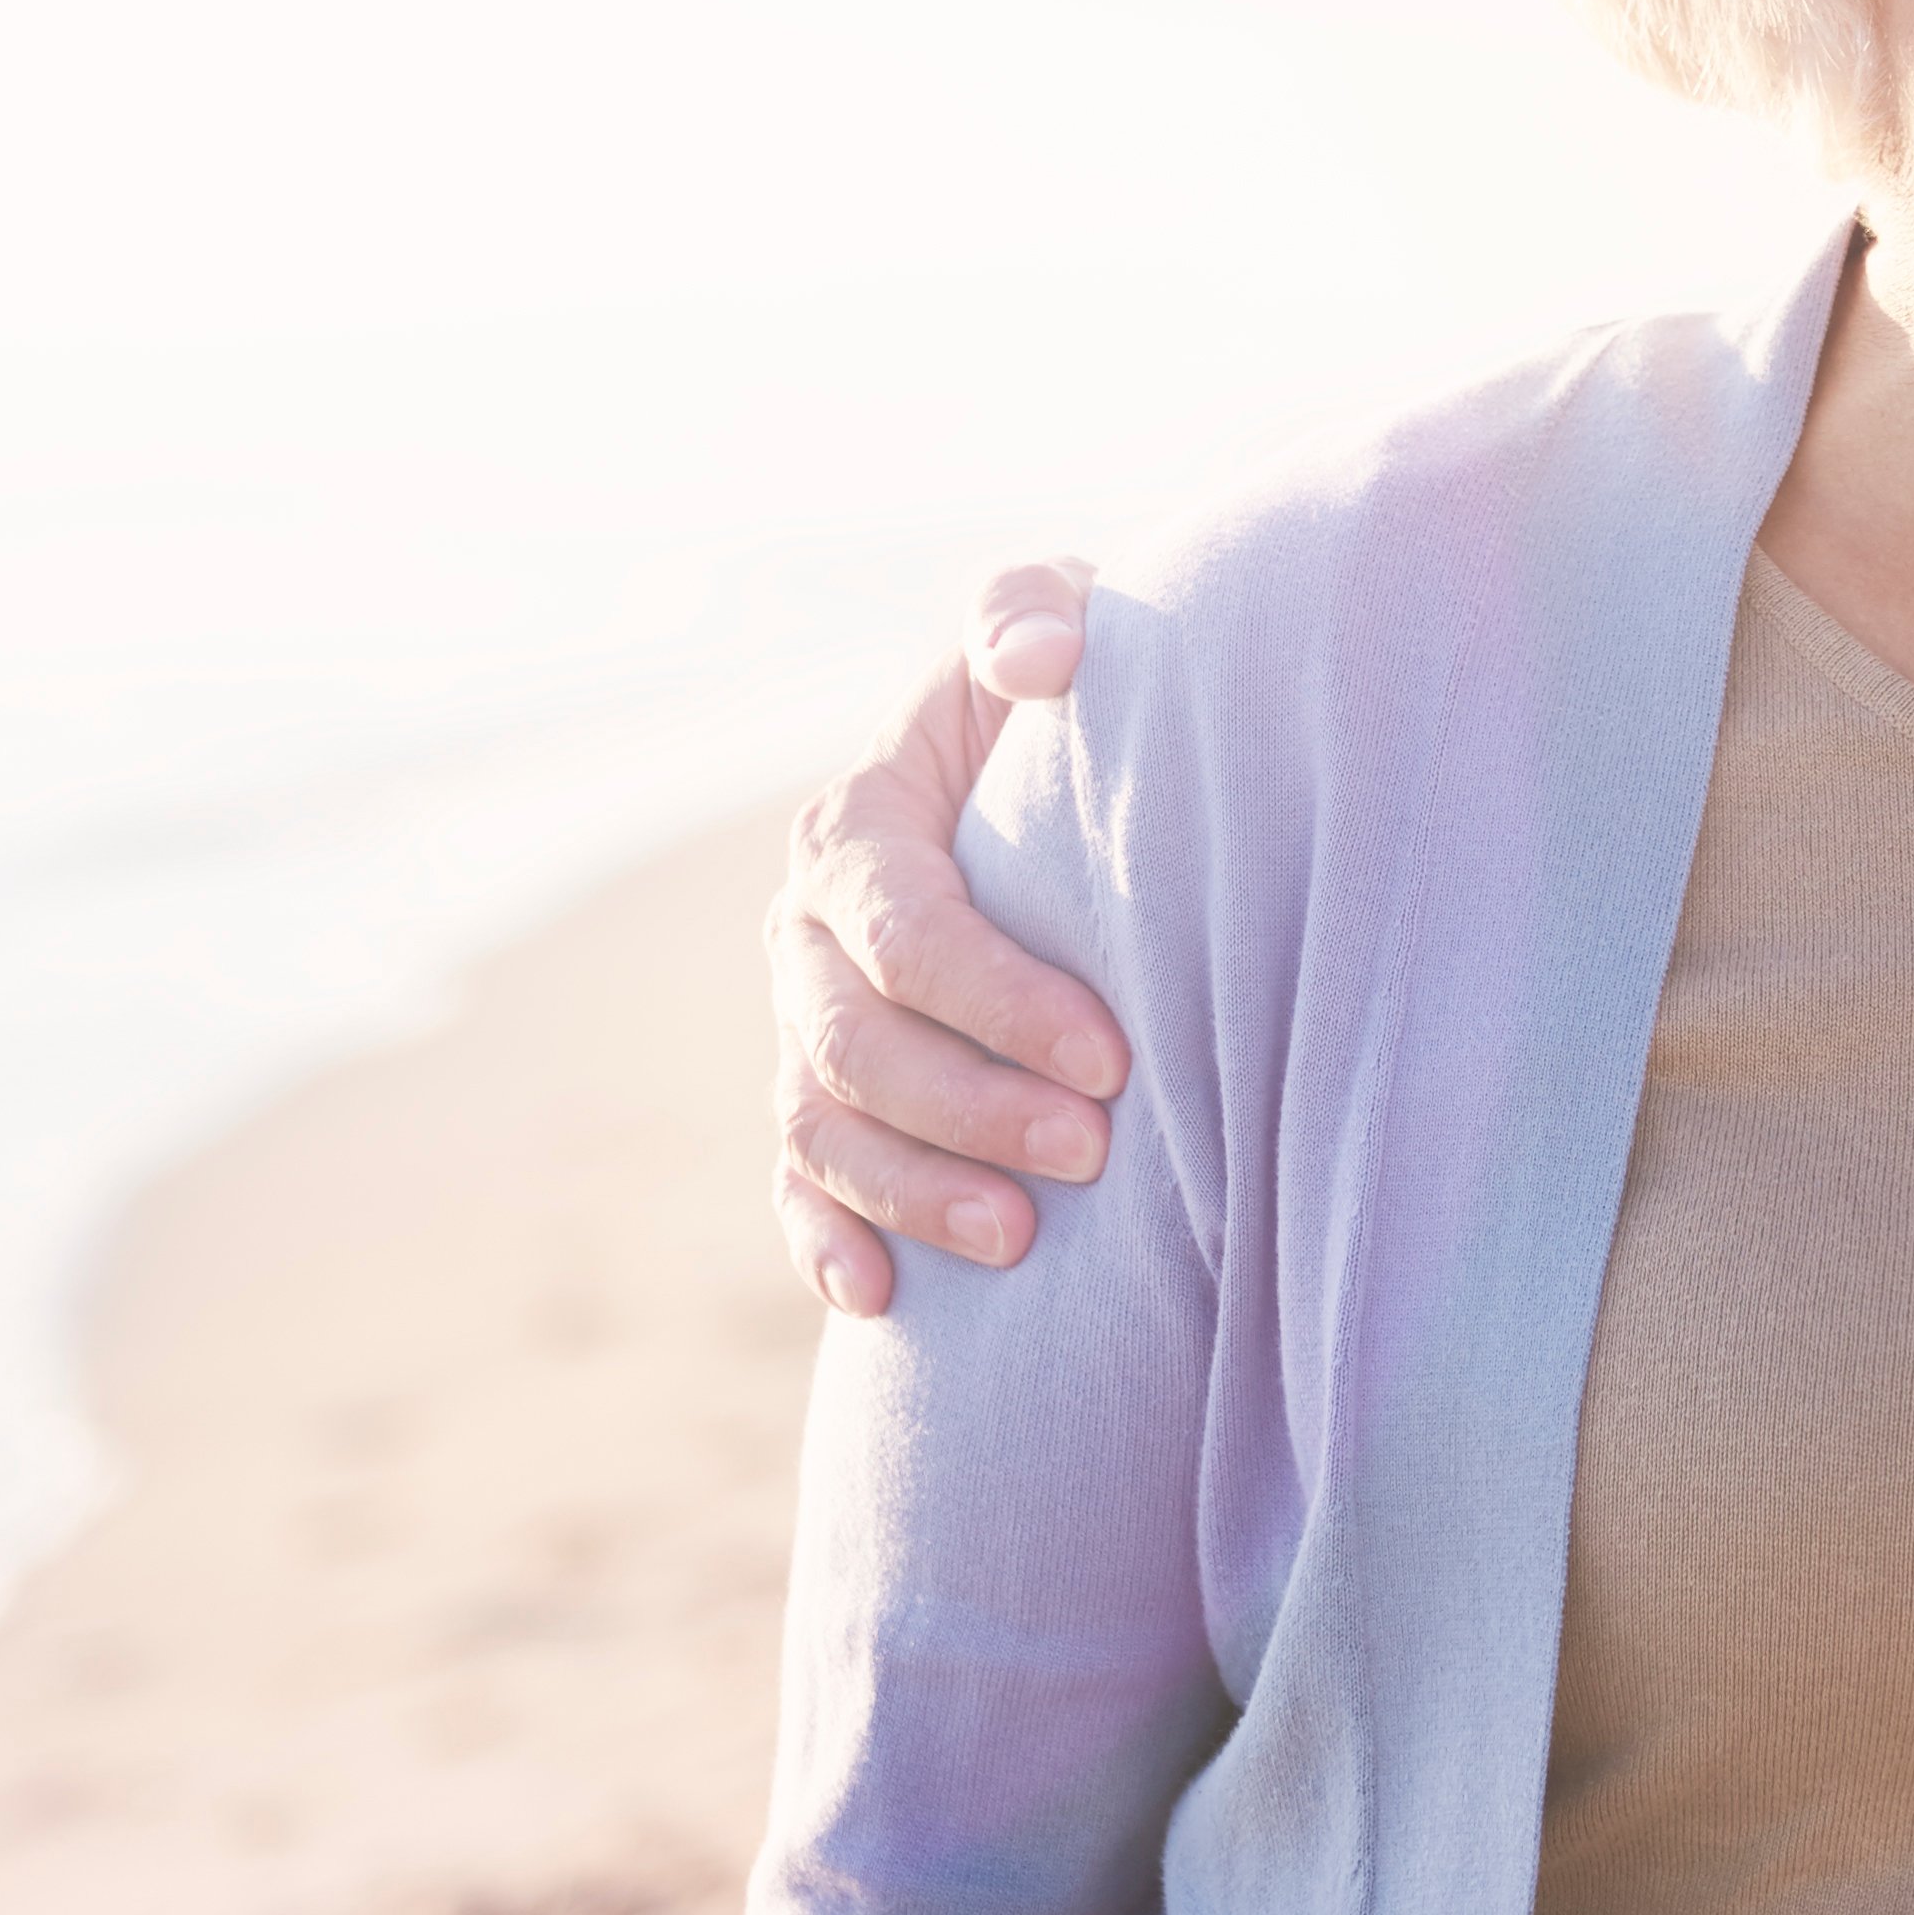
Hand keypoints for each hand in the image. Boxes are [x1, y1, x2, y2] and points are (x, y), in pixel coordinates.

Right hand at [774, 559, 1130, 1315]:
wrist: (1064, 765)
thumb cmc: (1075, 691)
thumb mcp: (1053, 617)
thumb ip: (1031, 615)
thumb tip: (1041, 659)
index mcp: (855, 825)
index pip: (908, 932)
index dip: (1000, 1001)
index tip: (1116, 1052)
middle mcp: (807, 929)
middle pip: (858, 1045)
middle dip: (971, 1108)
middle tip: (1092, 1152)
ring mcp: (804, 1019)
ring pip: (823, 1126)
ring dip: (912, 1193)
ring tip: (1019, 1242)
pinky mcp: (822, 1091)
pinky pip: (798, 1179)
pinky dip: (825, 1240)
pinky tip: (880, 1299)